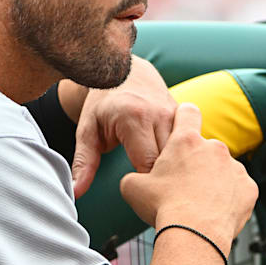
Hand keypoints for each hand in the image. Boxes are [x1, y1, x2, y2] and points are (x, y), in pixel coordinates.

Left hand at [66, 56, 177, 197]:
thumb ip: (84, 163)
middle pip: (170, 162)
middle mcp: (160, 115)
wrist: (125, 71)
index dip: (145, 185)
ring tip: (163, 179)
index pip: (149, 166)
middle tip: (152, 190)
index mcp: (134, 119)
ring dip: (175, 170)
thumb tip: (75, 192)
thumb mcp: (88, 131)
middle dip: (163, 180)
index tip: (138, 191)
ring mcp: (176, 114)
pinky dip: (182, 158)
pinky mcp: (186, 117)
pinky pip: (190, 145)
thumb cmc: (104, 104)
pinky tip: (174, 165)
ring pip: (185, 155)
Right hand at [120, 103, 257, 250]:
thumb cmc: (164, 208)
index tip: (181, 128)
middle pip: (205, 148)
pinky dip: (230, 198)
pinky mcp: (249, 188)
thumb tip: (135, 180)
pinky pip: (239, 189)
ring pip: (223, 169)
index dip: (184, 118)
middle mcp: (214, 148)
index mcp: (186, 142)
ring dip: (214, 181)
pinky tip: (215, 212)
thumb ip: (135, 175)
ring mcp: (235, 168)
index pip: (188, 112)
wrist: (194, 235)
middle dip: (197, 163)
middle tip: (184, 186)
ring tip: (200, 204)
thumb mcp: (133, 188)